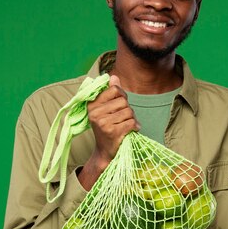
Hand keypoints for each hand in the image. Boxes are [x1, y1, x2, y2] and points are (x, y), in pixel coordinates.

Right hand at [78, 75, 139, 189]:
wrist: (105, 151)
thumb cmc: (107, 127)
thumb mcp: (106, 109)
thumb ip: (111, 92)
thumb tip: (114, 76)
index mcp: (92, 105)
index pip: (114, 90)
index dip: (122, 95)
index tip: (119, 104)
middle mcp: (95, 113)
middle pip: (123, 101)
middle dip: (128, 109)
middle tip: (123, 118)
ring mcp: (103, 123)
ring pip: (129, 112)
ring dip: (132, 119)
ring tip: (126, 125)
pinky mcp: (112, 132)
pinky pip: (131, 122)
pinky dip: (135, 126)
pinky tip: (132, 130)